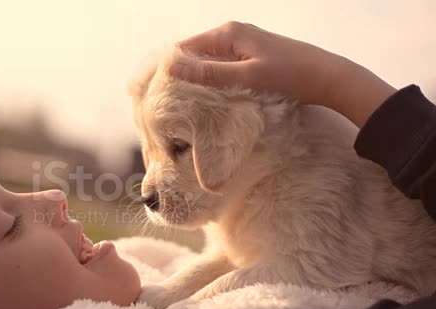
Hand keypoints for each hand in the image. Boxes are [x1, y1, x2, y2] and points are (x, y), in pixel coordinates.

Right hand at [170, 21, 395, 127]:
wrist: (327, 77)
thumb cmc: (289, 75)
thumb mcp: (246, 77)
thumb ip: (209, 74)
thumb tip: (172, 69)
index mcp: (227, 33)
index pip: (184, 47)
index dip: (168, 67)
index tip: (154, 90)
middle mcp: (232, 33)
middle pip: (194, 53)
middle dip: (180, 74)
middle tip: (165, 101)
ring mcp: (241, 44)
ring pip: (207, 61)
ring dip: (196, 79)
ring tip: (182, 102)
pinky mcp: (249, 56)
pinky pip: (221, 66)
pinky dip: (212, 80)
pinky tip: (208, 97)